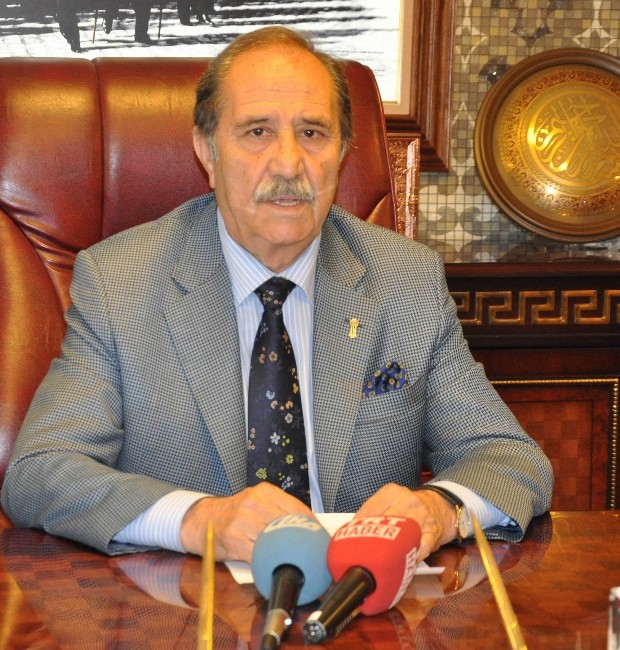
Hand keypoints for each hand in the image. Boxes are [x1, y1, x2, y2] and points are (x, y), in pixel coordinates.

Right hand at [180, 483, 312, 562]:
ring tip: (296, 563)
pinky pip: (258, 555)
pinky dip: (268, 564)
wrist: (201, 520)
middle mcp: (255, 502)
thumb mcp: (256, 503)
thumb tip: (307, 529)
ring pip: (274, 541)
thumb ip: (277, 511)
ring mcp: (243, 520)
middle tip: (313, 555)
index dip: (311, 526)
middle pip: (288, 526)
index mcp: (265, 492)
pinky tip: (275, 568)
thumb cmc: (234, 515)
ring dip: (286, 555)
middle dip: (301, 542)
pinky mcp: (234, 539)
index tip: (320, 539)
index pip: (297, 509)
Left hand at [355, 483, 456, 561]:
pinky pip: (420, 547)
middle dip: (371, 541)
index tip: (349, 539)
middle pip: (383, 523)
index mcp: (391, 492)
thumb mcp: (391, 500)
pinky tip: (404, 563)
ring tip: (379, 563)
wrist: (441, 505)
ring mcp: (421, 516)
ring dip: (390, 551)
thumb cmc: (410, 506)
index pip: (369, 510)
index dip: (357, 527)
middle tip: (361, 555)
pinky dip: (411, 557)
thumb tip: (350, 529)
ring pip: (402, 535)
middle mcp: (406, 501)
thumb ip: (373, 511)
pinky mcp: (433, 531)